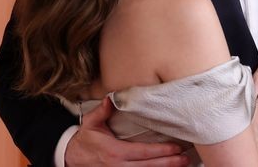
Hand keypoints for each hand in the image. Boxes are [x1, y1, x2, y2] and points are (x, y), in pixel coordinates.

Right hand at [66, 96, 190, 165]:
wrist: (71, 158)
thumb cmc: (85, 140)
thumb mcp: (91, 123)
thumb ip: (102, 111)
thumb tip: (111, 98)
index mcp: (115, 152)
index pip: (143, 152)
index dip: (161, 151)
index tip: (176, 147)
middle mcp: (119, 166)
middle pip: (149, 166)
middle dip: (169, 163)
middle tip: (186, 158)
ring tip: (182, 165)